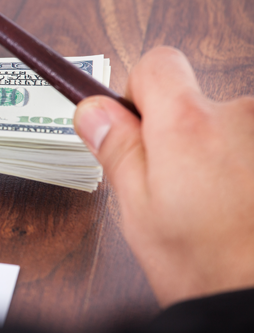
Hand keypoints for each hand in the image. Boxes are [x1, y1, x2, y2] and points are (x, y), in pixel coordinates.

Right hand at [74, 47, 253, 307]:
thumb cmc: (207, 268)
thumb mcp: (139, 211)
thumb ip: (117, 149)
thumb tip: (93, 110)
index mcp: (188, 124)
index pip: (158, 63)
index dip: (138, 92)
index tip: (135, 126)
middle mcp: (242, 115)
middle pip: (198, 100)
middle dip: (182, 134)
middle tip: (175, 187)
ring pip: (233, 129)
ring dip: (222, 156)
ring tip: (218, 210)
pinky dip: (248, 170)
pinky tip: (244, 210)